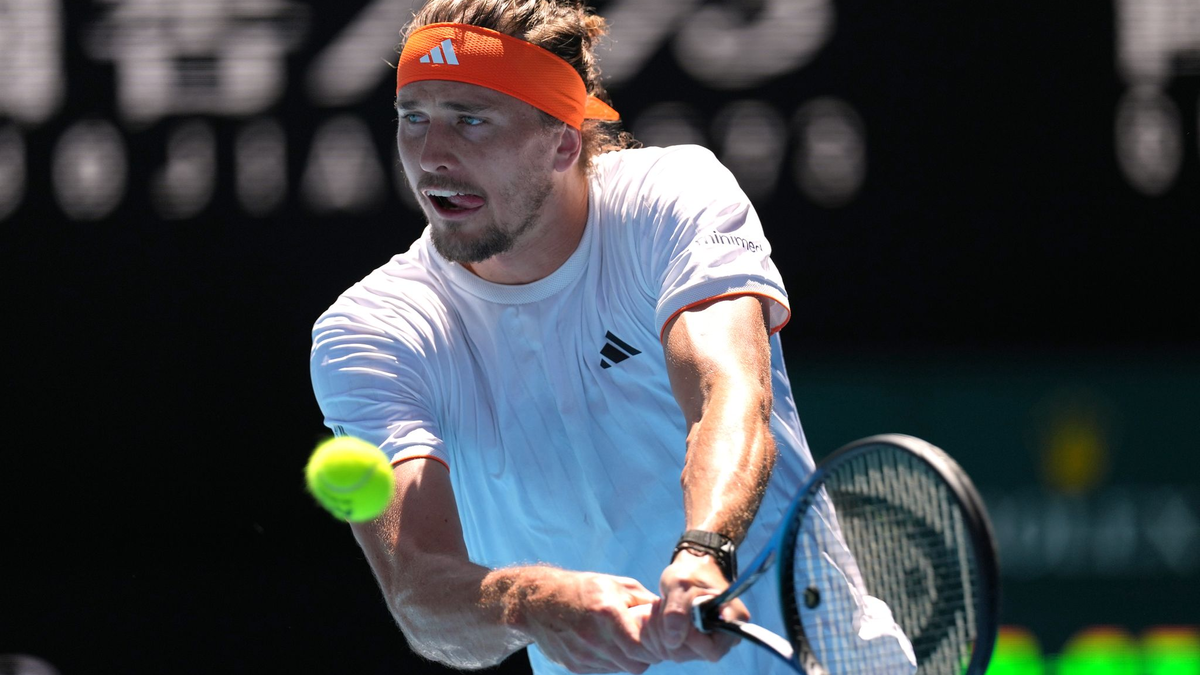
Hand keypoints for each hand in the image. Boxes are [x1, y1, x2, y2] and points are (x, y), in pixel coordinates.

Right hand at [511, 569, 662, 673]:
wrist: (538, 600)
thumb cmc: (583, 588)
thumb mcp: (617, 585)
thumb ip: (645, 602)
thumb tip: (671, 616)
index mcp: (606, 614)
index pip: (642, 648)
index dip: (656, 648)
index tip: (661, 640)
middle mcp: (593, 638)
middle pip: (634, 664)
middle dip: (647, 655)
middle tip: (649, 642)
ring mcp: (582, 655)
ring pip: (620, 669)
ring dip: (629, 658)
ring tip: (626, 639)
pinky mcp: (574, 666)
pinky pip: (604, 670)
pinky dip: (612, 661)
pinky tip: (608, 643)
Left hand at [648, 549, 747, 662]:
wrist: (689, 570)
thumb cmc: (690, 573)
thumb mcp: (680, 585)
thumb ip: (676, 611)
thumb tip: (673, 641)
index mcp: (733, 620)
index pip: (712, 649)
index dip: (691, 639)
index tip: (677, 617)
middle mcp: (725, 637)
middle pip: (691, 654)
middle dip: (669, 633)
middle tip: (661, 606)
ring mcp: (708, 641)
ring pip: (677, 653)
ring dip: (661, 632)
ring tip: (660, 608)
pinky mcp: (693, 643)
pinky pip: (670, 649)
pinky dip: (659, 635)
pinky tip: (658, 616)